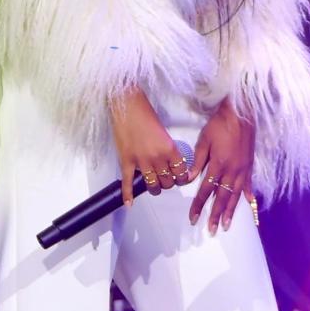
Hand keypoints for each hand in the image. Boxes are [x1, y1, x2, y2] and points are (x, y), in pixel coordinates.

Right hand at [110, 88, 187, 204]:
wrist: (126, 106)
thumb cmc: (145, 114)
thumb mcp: (164, 132)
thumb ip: (167, 148)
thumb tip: (169, 161)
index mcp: (170, 149)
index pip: (181, 172)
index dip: (182, 178)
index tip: (181, 178)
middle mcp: (157, 158)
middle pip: (168, 182)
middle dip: (169, 183)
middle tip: (166, 179)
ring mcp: (141, 162)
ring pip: (152, 185)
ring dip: (155, 188)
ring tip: (154, 186)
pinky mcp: (126, 162)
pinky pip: (128, 183)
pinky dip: (128, 195)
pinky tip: (128, 204)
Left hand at [189, 98, 254, 233]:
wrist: (241, 113)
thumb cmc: (220, 125)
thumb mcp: (204, 141)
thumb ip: (197, 161)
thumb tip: (188, 180)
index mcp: (219, 166)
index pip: (206, 190)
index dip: (199, 205)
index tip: (193, 218)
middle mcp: (232, 172)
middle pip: (222, 198)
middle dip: (215, 215)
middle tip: (211, 231)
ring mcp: (243, 170)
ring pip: (235, 196)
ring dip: (230, 212)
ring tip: (226, 226)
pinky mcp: (249, 166)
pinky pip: (249, 186)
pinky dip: (248, 197)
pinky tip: (249, 207)